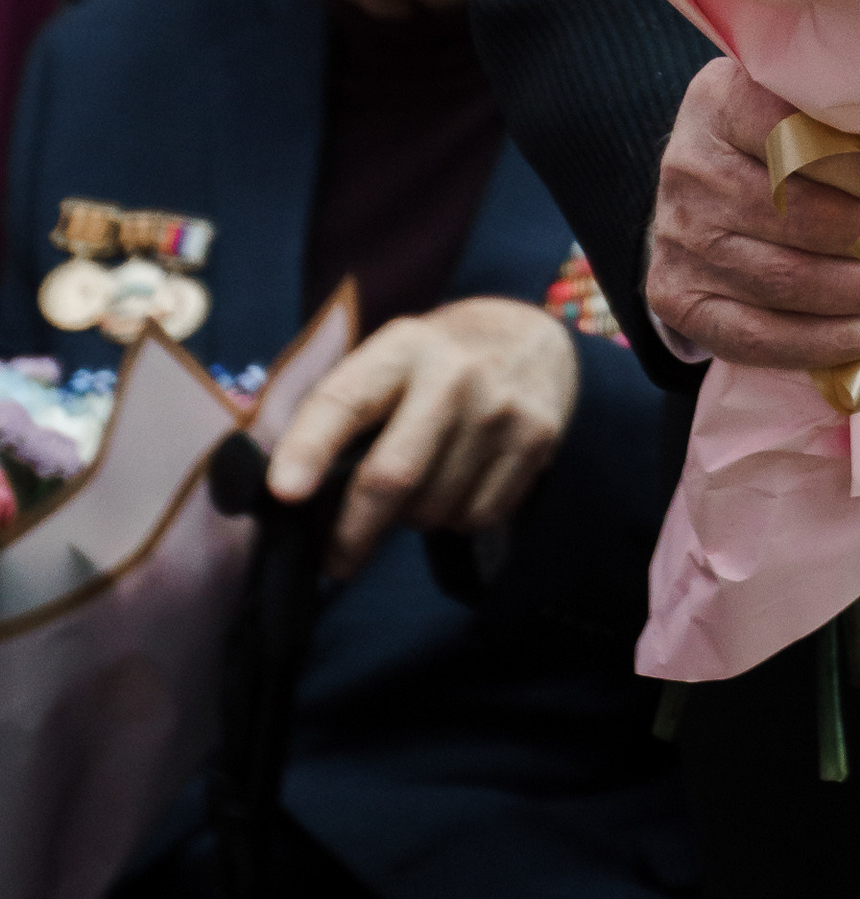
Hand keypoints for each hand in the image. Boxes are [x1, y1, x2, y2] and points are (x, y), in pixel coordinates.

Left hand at [265, 296, 579, 576]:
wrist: (529, 337)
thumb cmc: (432, 364)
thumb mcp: (386, 360)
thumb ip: (340, 412)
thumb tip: (281, 493)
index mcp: (401, 348)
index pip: (346, 400)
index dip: (310, 447)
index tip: (284, 492)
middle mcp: (455, 374)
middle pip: (393, 475)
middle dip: (353, 532)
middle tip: (334, 560)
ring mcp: (502, 409)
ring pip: (434, 508)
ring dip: (413, 519)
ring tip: (419, 487)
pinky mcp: (538, 440)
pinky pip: (479, 516)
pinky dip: (457, 518)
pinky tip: (458, 485)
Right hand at [647, 57, 859, 375]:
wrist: (698, 187)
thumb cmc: (775, 136)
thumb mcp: (804, 96)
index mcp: (721, 103)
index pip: (804, 136)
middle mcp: (690, 170)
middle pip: (808, 217)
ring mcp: (680, 241)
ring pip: (797, 283)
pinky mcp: (681, 300)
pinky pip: (768, 340)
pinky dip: (845, 340)